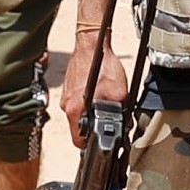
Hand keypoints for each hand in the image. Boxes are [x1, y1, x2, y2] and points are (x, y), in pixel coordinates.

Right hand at [58, 25, 131, 142]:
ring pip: (79, 115)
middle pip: (79, 129)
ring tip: (104, 105)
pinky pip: (78, 103)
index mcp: (74, 110)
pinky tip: (99, 94)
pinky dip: (88, 103)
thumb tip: (124, 126)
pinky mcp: (69, 89)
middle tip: (108, 123)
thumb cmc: (102, 64)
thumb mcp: (119, 92)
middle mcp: (67, 106)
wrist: (91, 44)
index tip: (100, 144)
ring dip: (91, 115)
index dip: (90, 145)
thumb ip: (120, 112)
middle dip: (93, 129)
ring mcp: (66, 97)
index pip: (78, 141)